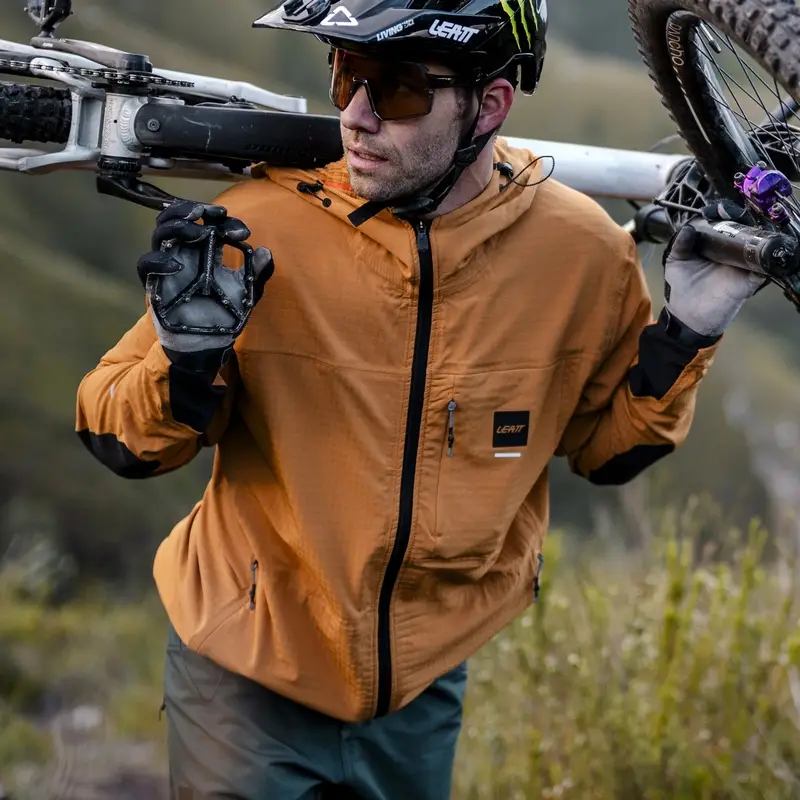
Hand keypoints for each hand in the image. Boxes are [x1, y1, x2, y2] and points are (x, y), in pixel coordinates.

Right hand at [137, 199, 273, 353]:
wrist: (208, 341)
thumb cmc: (224, 313)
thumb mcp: (247, 292)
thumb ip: (257, 273)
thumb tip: (266, 252)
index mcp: (205, 249)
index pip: (208, 222)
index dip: (223, 220)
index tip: (242, 232)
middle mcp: (185, 252)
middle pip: (178, 217)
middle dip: (192, 208)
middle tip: (211, 213)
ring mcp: (167, 265)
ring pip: (161, 232)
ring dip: (177, 225)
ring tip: (198, 231)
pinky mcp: (154, 283)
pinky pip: (146, 264)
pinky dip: (158, 261)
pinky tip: (177, 266)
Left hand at [663, 199, 767, 337]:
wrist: (688, 317)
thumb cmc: (681, 289)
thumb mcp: (676, 263)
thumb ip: (680, 245)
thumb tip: (688, 228)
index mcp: (713, 246)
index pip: (723, 224)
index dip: (723, 214)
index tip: (718, 210)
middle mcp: (730, 252)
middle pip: (742, 230)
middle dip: (739, 219)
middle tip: (731, 214)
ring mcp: (741, 265)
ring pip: (755, 243)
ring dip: (752, 233)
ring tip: (742, 226)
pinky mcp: (750, 279)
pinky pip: (763, 266)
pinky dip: (763, 257)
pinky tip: (755, 248)